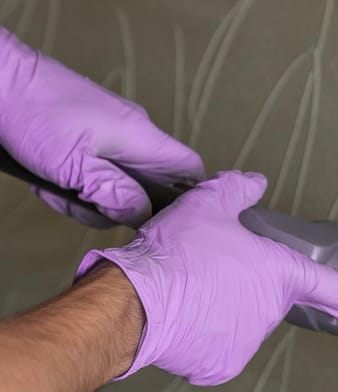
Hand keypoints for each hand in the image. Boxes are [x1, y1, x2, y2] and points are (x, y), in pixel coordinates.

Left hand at [0, 28, 203, 225]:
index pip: (191, 169)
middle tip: (92, 208)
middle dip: (123, 206)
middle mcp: (133, 135)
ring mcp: (110, 135)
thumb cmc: (34, 113)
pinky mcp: (89, 137)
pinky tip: (53, 180)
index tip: (169, 220)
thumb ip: (116, 195)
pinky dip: (77, 185)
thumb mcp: (76, 166)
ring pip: (120, 185)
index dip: (189, 196)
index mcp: (142, 137)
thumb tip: (142, 214)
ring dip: (93, 199)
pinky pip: (97, 173)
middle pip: (151, 186)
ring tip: (62, 190)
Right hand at [76, 171, 337, 385]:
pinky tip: (182, 316)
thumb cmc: (172, 255)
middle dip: (241, 286)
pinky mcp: (222, 365)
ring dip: (219, 308)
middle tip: (206, 273)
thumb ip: (238, 191)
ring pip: (239, 321)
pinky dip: (201, 333)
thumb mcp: (207, 205)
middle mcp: (271, 311)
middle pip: (268, 298)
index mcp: (279, 273)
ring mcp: (248, 341)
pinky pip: (216, 347)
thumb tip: (255, 182)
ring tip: (187, 290)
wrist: (132, 303)